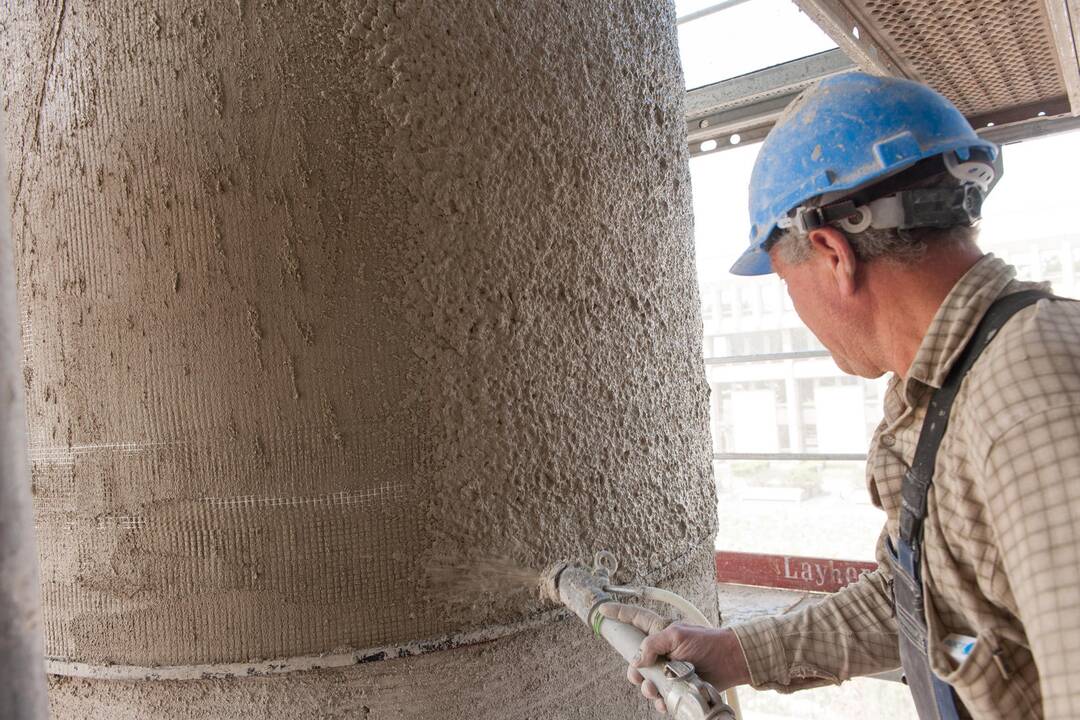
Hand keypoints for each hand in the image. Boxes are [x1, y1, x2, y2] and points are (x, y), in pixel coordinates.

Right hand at [599, 602, 750, 713]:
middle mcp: (661, 650)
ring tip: (657, 689)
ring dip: (647, 688)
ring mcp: (667, 669)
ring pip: (645, 681)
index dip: (618, 614)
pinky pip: (660, 696)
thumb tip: (636, 661)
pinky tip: (664, 700)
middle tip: (640, 675)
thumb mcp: (677, 635)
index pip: (634, 619)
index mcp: (660, 632)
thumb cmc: (707, 643)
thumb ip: (653, 644)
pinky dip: (660, 701)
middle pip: (635, 660)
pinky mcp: (676, 685)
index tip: (603, 611)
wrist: (730, 662)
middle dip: (634, 671)